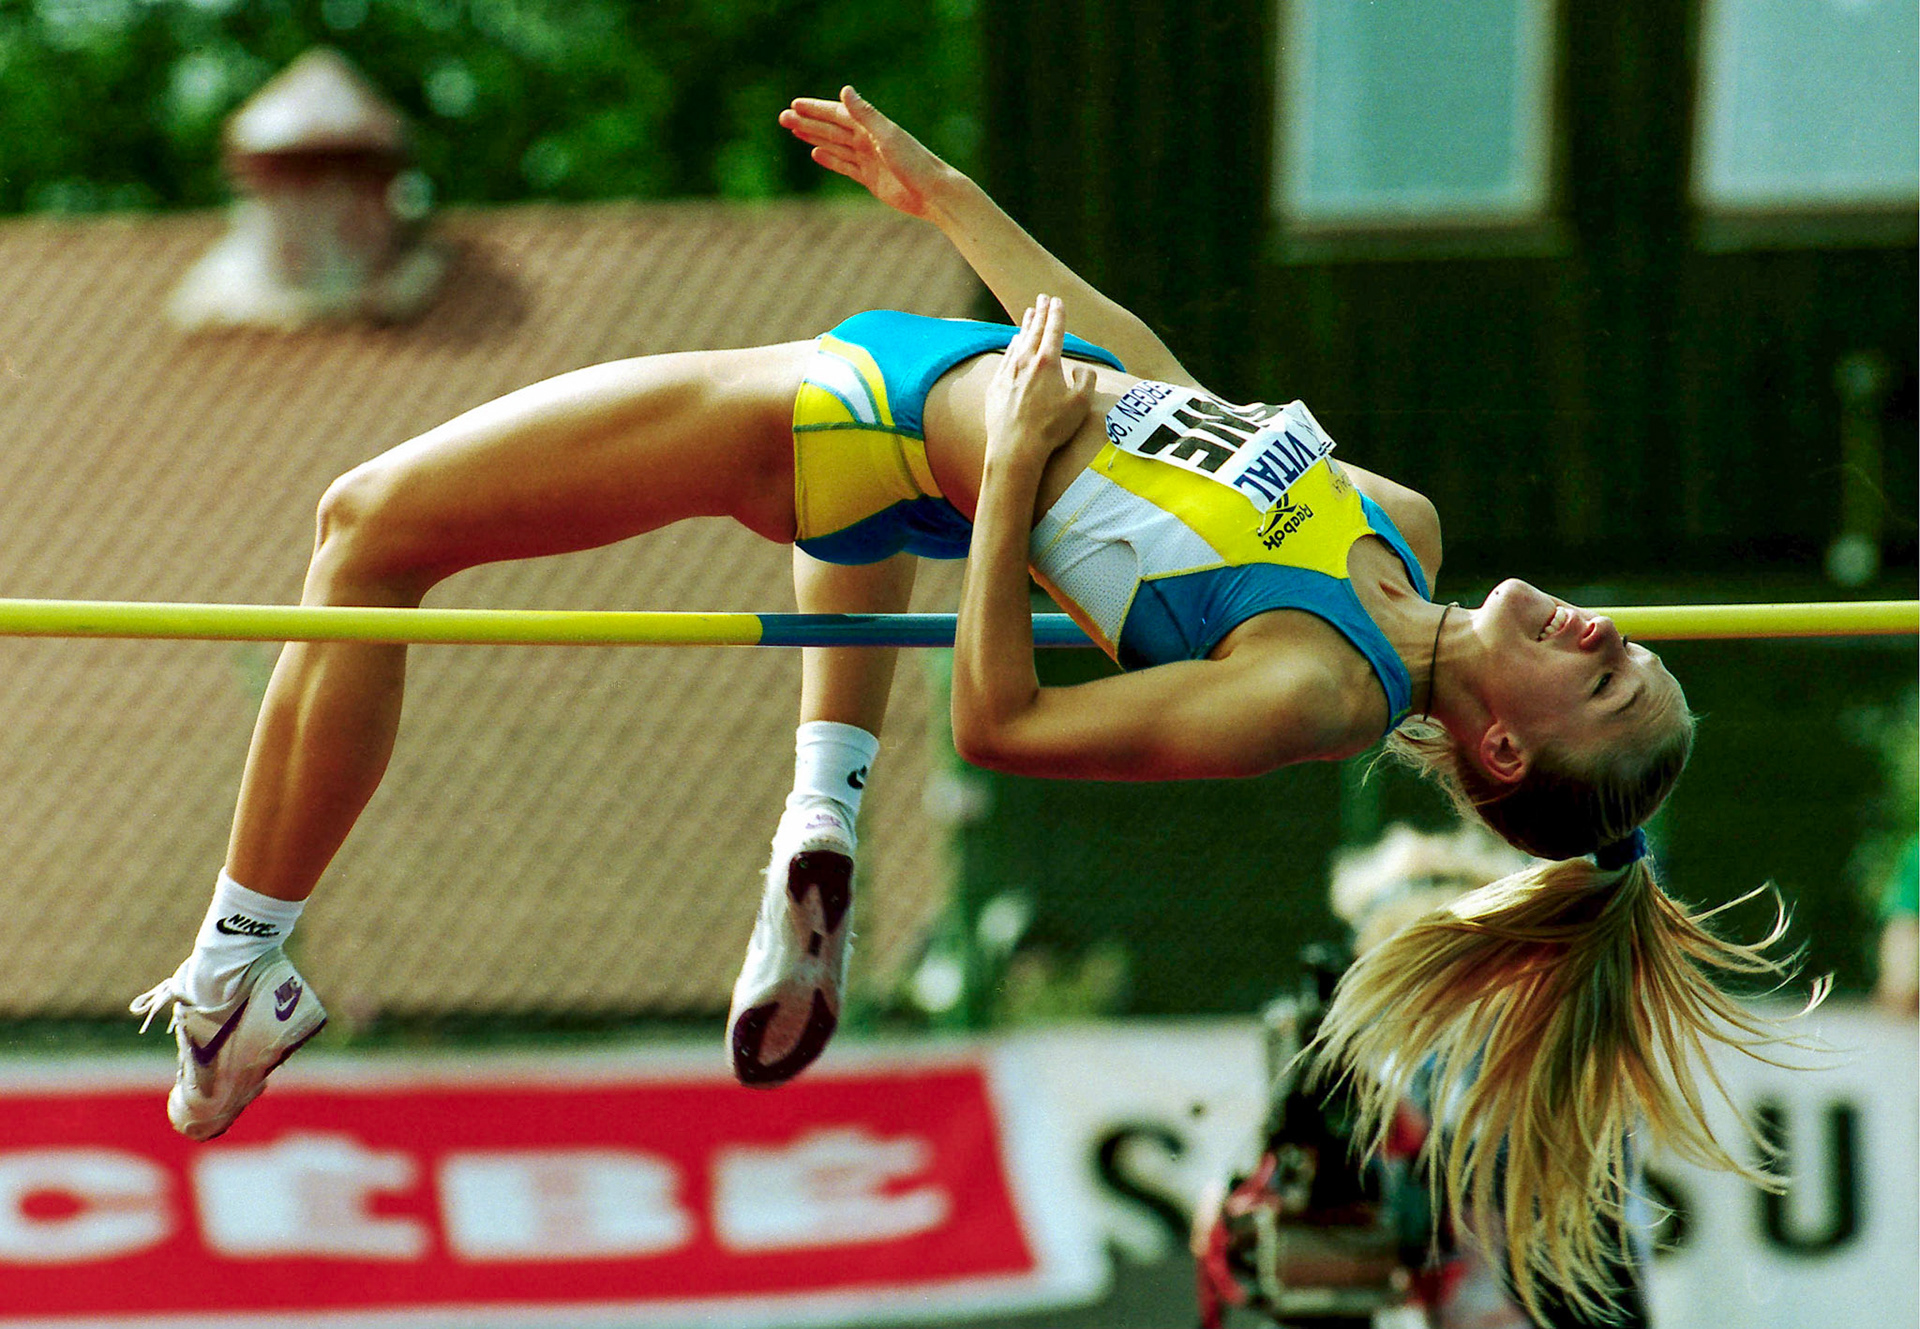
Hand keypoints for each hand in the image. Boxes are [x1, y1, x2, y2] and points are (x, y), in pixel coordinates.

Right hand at [779, 86, 952, 220]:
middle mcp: (869, 141)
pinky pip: (845, 166)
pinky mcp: (870, 179)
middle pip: (832, 128)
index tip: (795, 105)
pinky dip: (830, 159)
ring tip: (793, 130)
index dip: (816, 109)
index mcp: (872, 127)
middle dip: (808, 122)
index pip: (838, 114)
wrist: (933, 193)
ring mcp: (869, 160)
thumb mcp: (888, 136)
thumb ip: (865, 115)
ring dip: (814, 137)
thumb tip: (844, 91)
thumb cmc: (915, 163)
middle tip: (782, 117)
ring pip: (835, 145)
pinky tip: (816, 153)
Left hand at [984, 295, 1094, 467]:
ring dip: (1025, 326)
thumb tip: (1081, 369)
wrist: (1015, 447)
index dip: (1057, 314)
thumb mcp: (1080, 404)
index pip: (1054, 331)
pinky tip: (1013, 343)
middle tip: (1042, 297)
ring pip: (1018, 342)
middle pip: (1034, 330)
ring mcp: (1008, 373)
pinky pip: (1006, 358)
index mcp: (1048, 363)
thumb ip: (1086, 380)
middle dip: (1040, 312)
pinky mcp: (996, 386)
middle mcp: (1026, 362)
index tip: (1057, 301)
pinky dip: (1011, 346)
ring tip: (1028, 314)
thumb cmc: (1051, 428)